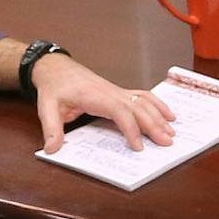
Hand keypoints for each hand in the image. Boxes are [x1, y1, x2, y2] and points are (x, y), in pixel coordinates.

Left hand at [29, 53, 175, 153]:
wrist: (56, 68)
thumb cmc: (54, 87)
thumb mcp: (47, 108)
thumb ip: (51, 129)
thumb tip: (52, 149)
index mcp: (96, 96)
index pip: (120, 111)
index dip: (131, 128)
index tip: (138, 146)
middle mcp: (111, 92)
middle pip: (138, 108)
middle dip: (154, 125)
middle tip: (166, 143)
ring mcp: (117, 91)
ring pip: (144, 102)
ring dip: (159, 116)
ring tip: (171, 133)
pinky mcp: (119, 92)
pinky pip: (142, 97)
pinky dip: (157, 105)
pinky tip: (168, 115)